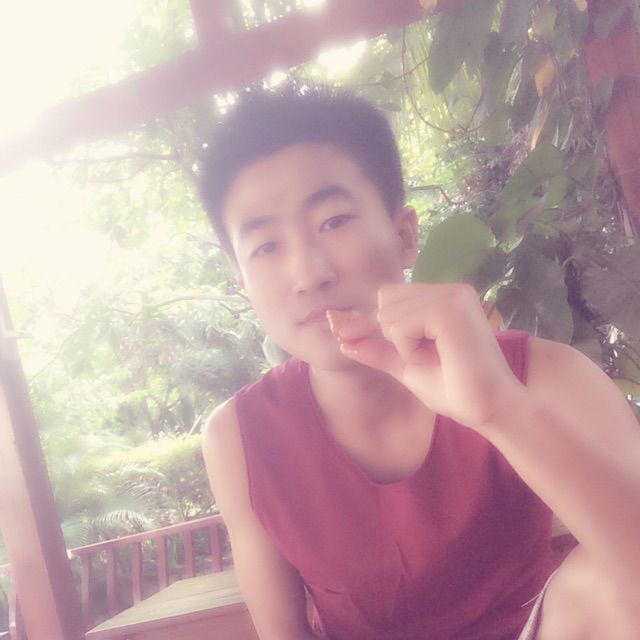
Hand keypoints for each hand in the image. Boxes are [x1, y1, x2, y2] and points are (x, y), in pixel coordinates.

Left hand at [330, 283, 524, 430]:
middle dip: (390, 333)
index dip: (367, 320)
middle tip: (422, 357)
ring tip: (434, 359)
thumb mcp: (408, 366)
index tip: (341, 334)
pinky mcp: (449, 309)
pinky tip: (435, 357)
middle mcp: (450, 290)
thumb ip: (379, 351)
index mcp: (445, 299)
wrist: (490, 409)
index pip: (390, 299)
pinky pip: (399, 325)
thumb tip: (343, 341)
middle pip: (385, 299)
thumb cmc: (457, 390)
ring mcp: (451, 296)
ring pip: (389, 313)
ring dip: (402, 345)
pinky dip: (408, 348)